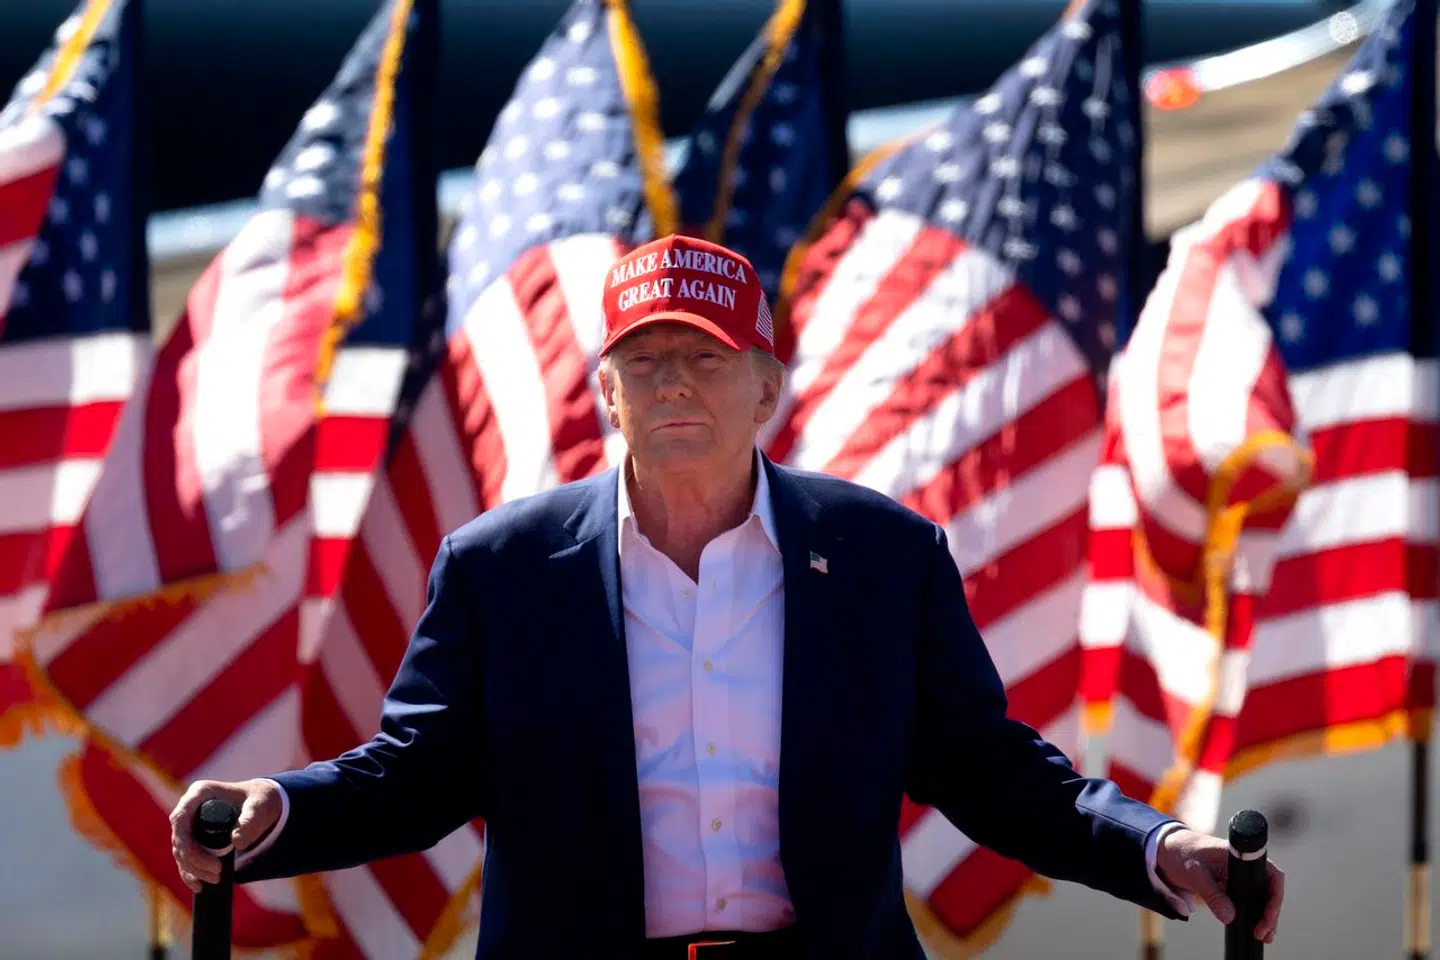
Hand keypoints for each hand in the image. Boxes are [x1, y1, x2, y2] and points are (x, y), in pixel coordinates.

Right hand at [169, 778, 281, 892]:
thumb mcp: (259, 807)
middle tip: (218, 873)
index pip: (180, 819)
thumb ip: (250, 821)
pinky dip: (190, 872)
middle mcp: (189, 806)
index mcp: (200, 792)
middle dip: (194, 861)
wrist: (261, 803)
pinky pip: (185, 857)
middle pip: (179, 839)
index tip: (210, 862)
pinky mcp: (193, 836)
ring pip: (180, 851)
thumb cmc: (259, 800)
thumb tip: (238, 843)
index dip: (187, 844)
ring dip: (193, 869)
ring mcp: (189, 822)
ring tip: (216, 879)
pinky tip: (199, 886)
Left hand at [1156, 826, 1283, 942]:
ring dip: (1264, 917)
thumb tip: (1230, 917)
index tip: (1267, 915)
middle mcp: (1244, 865)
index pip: (1270, 874)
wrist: (1166, 850)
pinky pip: (1248, 901)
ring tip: (1262, 936)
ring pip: (1260, 897)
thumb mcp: (1194, 873)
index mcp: (1239, 855)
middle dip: (1270, 913)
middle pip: (1269, 889)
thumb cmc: (1181, 853)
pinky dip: (1252, 915)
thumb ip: (1211, 894)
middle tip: (1262, 933)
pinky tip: (1255, 930)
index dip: (1274, 896)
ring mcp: (1239, 875)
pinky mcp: (1231, 885)